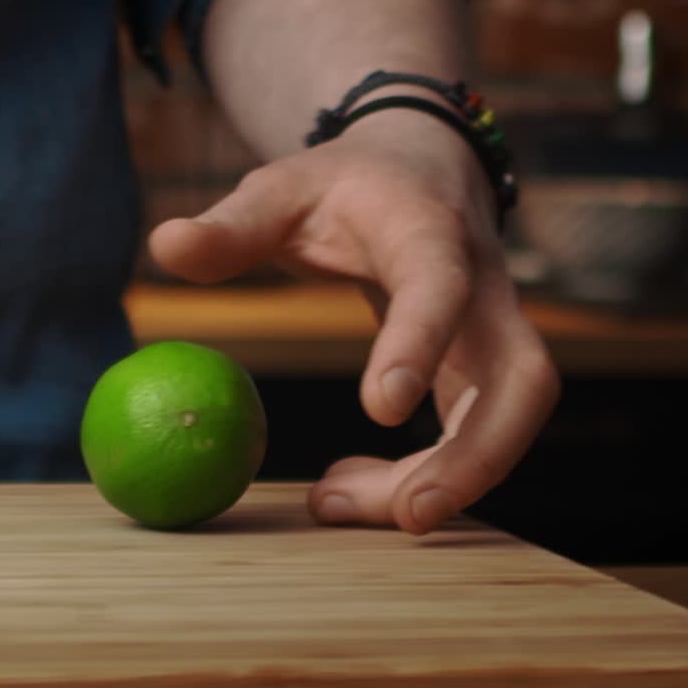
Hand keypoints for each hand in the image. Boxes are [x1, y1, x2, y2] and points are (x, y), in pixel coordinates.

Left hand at [148, 108, 560, 534]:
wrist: (421, 171)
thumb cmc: (345, 186)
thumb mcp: (283, 189)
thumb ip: (232, 225)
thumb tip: (165, 246)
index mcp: (428, 232)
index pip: (440, 287)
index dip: (420, 346)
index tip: (380, 411)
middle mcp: (483, 288)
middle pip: (522, 382)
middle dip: (479, 456)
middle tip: (411, 515)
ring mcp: (495, 334)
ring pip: (509, 421)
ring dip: (445, 481)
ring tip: (336, 502)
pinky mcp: (484, 371)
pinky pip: (476, 435)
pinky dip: (425, 476)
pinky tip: (350, 485)